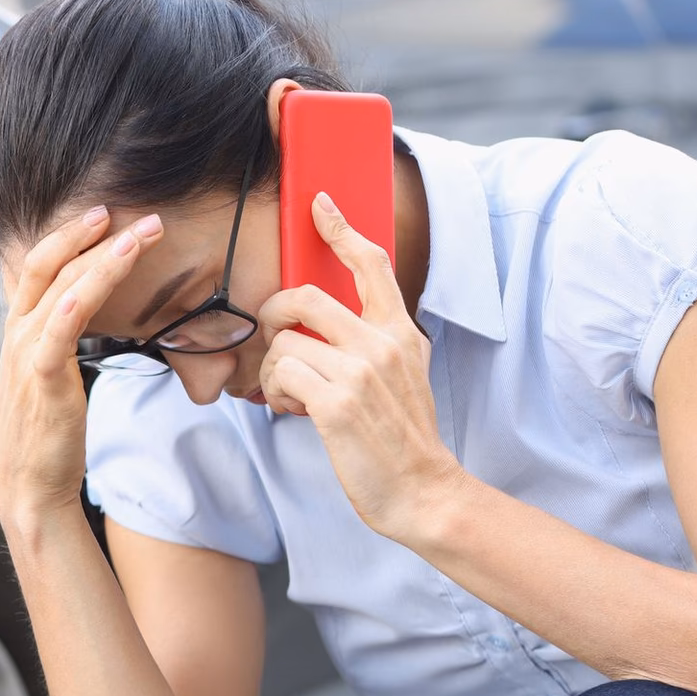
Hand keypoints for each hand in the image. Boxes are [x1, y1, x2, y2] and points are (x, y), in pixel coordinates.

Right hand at [0, 206, 160, 530]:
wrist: (30, 486)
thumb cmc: (45, 434)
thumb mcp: (48, 375)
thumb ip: (58, 340)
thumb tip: (80, 315)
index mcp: (19, 330)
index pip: (38, 266)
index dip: (68, 235)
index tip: (105, 215)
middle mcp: (16, 333)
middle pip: (48, 264)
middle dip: (90, 233)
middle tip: (134, 214)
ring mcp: (25, 352)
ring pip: (63, 287)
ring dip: (105, 256)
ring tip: (142, 235)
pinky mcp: (42, 376)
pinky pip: (62, 326)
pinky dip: (83, 294)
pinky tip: (108, 271)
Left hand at [257, 192, 467, 542]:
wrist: (423, 491)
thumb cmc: (400, 439)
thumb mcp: (402, 377)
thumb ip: (371, 345)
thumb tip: (320, 330)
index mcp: (401, 333)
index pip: (371, 266)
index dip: (341, 230)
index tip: (319, 204)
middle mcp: (383, 344)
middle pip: (305, 296)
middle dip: (273, 315)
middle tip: (276, 343)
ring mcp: (361, 372)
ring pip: (284, 342)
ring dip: (275, 372)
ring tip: (293, 397)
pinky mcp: (336, 403)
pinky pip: (281, 375)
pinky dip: (276, 393)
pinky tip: (292, 411)